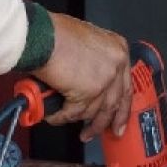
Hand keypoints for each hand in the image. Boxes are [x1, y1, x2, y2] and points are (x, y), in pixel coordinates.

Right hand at [32, 12, 129, 141]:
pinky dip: (62, 117)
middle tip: (100, 133)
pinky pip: (75, 113)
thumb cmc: (55, 33)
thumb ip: (95, 60)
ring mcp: (103, 80)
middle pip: (114, 103)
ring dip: (80, 121)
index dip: (122, 107)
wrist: (40, 35)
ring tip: (69, 122)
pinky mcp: (87, 92)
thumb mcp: (86, 40)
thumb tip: (90, 81)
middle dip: (105, 122)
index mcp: (118, 49)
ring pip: (94, 111)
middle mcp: (116, 65)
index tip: (118, 120)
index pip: (126, 85)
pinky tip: (55, 117)